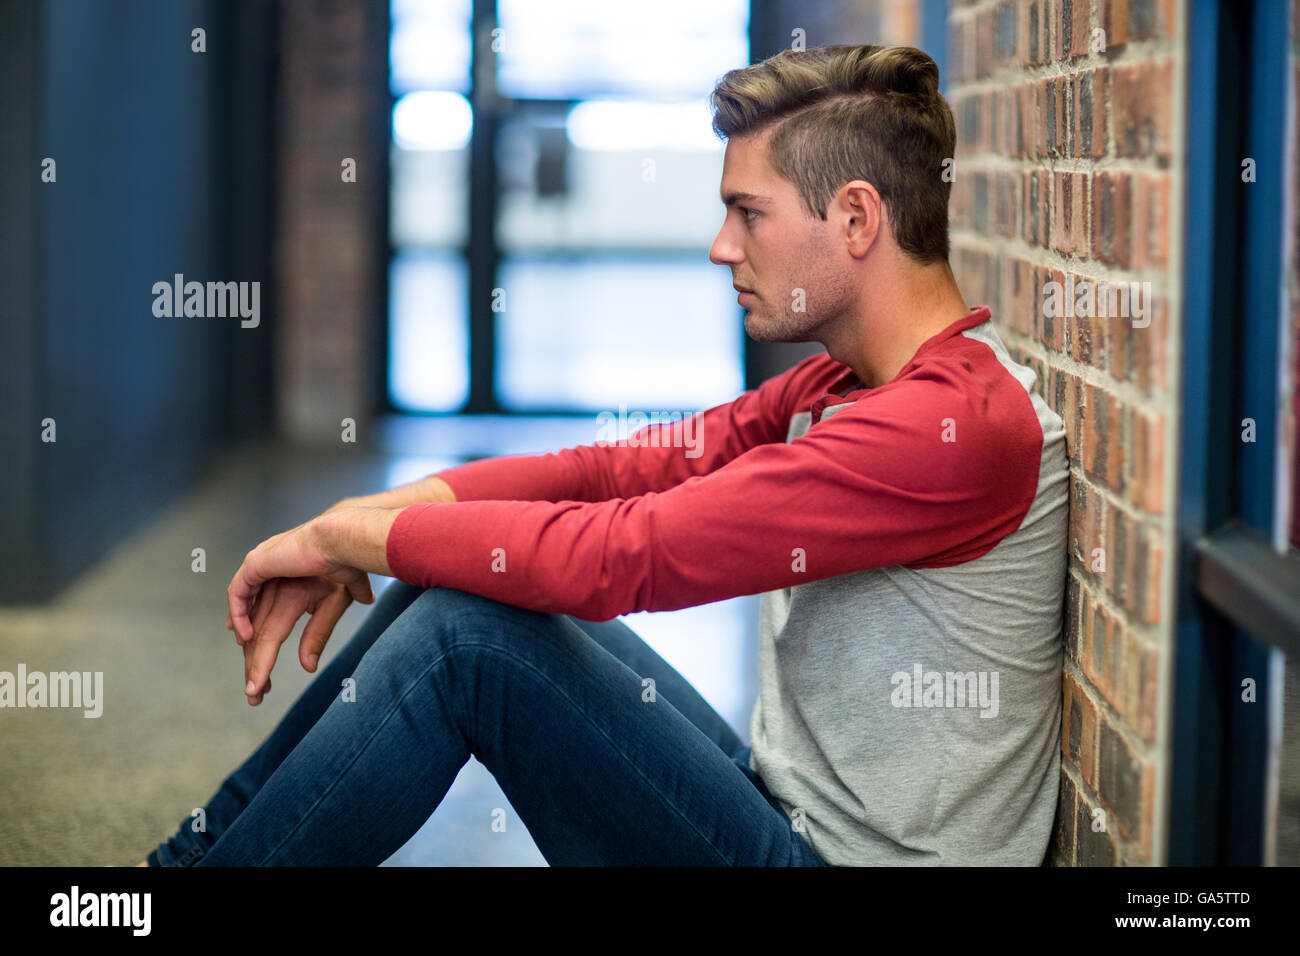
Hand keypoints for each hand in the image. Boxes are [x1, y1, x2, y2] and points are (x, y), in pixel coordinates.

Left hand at [226, 518, 374, 702]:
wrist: (344, 539)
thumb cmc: (347, 564)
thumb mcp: (333, 606)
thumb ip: (317, 634)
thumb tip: (307, 668)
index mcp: (289, 593)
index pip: (268, 632)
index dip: (264, 659)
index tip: (262, 687)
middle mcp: (271, 586)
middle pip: (255, 634)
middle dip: (254, 664)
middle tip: (255, 694)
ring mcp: (262, 575)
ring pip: (248, 622)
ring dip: (250, 653)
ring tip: (254, 681)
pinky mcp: (256, 564)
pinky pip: (238, 595)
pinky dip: (238, 617)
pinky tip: (244, 638)